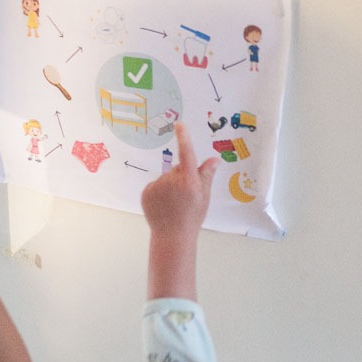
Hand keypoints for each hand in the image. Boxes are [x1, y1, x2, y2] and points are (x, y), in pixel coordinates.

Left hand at [141, 122, 218, 242]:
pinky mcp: (147, 192)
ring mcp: (158, 186)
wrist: (172, 236)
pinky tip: (164, 205)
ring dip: (170, 186)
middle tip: (186, 196)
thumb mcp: (204, 197)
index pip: (186, 154)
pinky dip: (159, 192)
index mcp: (189, 182)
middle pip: (178, 169)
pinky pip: (155, 186)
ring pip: (166, 178)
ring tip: (174, 203)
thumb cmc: (192, 217)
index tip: (179, 125)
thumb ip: (206, 175)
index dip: (184, 138)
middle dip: (182, 177)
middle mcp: (172, 181)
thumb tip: (214, 159)